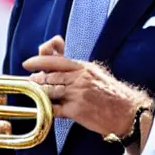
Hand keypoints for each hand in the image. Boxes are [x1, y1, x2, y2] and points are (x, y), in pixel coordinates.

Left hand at [23, 36, 152, 138]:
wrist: (128, 113)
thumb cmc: (108, 91)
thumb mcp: (91, 71)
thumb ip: (71, 62)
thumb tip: (55, 41)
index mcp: (81, 68)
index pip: (54, 60)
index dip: (37, 61)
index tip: (26, 64)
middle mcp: (79, 79)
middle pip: (48, 76)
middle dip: (36, 80)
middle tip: (31, 82)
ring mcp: (77, 94)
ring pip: (48, 91)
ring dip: (39, 93)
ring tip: (36, 94)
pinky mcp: (77, 110)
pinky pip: (54, 109)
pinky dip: (45, 109)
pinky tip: (43, 109)